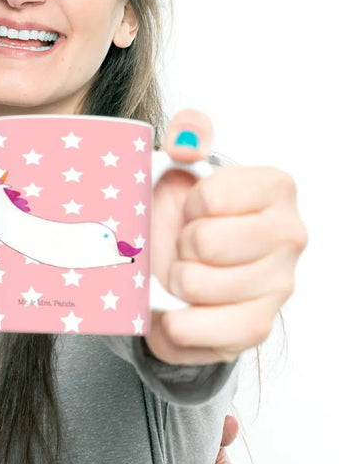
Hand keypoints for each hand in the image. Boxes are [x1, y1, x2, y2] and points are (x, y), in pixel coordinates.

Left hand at [145, 109, 306, 364]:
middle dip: (179, 245)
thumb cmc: (181, 217)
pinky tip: (178, 309)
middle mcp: (289, 235)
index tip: (192, 209)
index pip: (212, 196)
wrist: (175, 273)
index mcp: (275, 188)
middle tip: (185, 246)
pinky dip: (176, 322)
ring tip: (183, 273)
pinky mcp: (257, 327)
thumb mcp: (178, 168)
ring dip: (174, 281)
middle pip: (205, 242)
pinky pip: (202, 328)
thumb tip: (188, 135)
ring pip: (196, 284)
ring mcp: (279, 284)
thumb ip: (187, 137)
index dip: (187, 204)